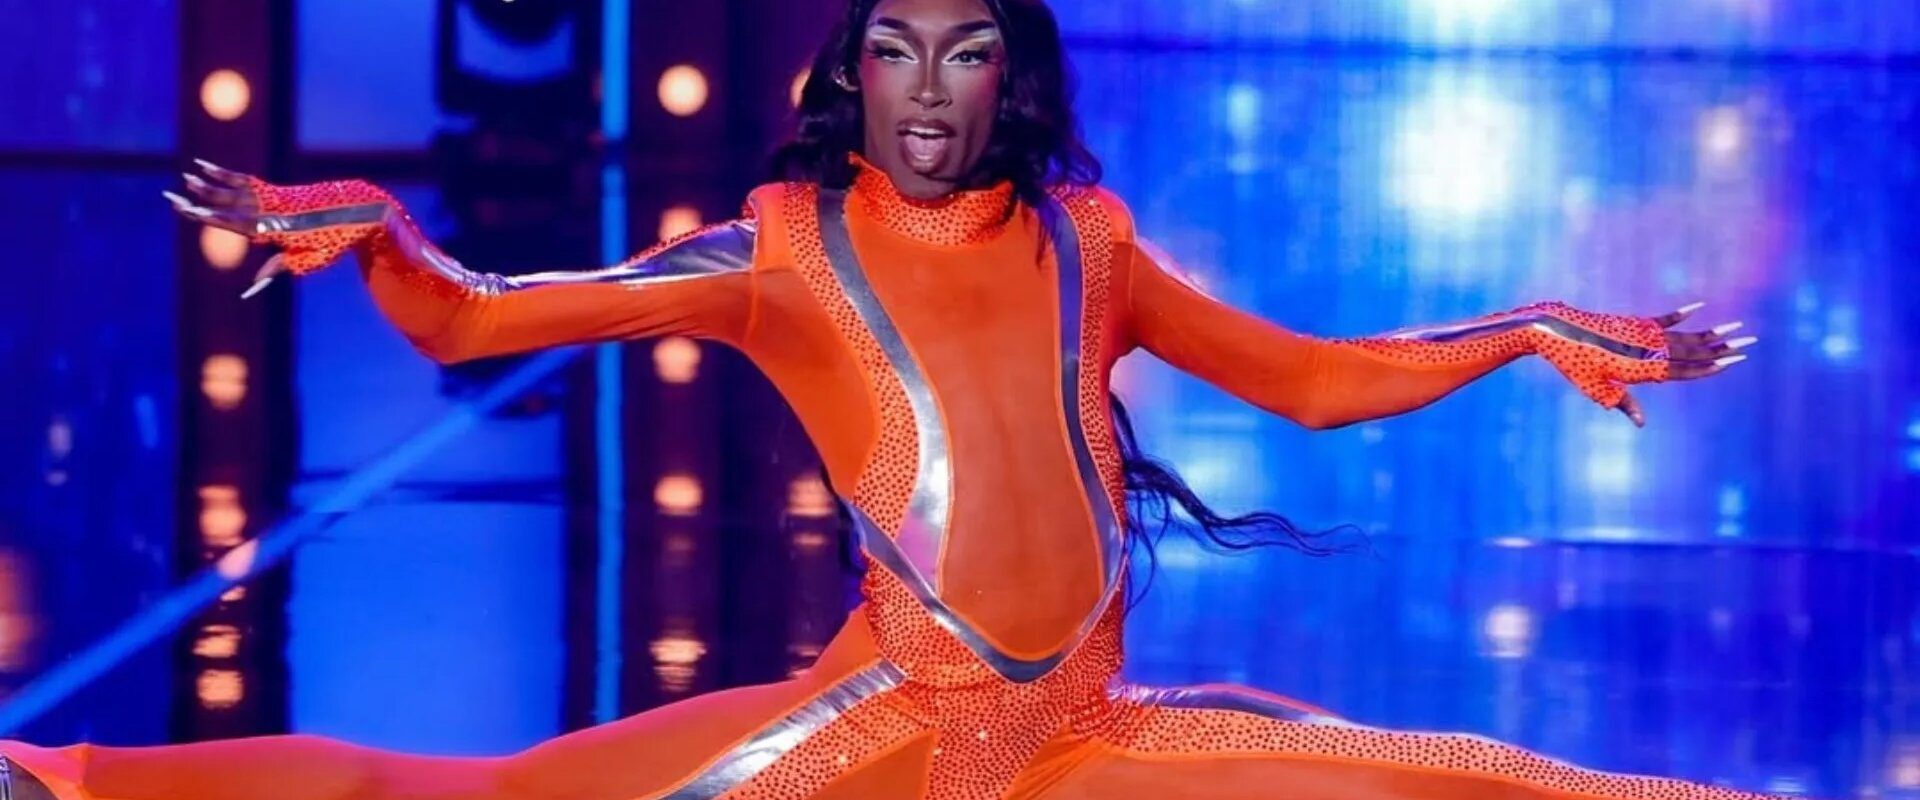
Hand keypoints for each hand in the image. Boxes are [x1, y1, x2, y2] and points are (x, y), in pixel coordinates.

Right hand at [165, 160, 393, 293]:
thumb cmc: (333, 242)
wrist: (357, 212)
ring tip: (186, 176)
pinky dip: (226, 174)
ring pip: (234, 189)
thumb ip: (277, 268)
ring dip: (209, 184)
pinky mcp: (277, 190)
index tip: (186, 212)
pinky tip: (208, 167)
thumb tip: (253, 286)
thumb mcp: (307, 261)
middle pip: (226, 204)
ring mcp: (273, 197)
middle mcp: (269, 210)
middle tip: (169, 196)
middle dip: (198, 201)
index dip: (207, 217)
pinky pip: (246, 181)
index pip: (232, 223)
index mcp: (272, 228)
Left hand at [1533, 301, 1752, 427]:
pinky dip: (1681, 314)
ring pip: (1684, 335)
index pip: (1685, 371)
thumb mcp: (1597, 390)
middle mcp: (1649, 350)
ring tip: (1736, 327)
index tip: (1734, 361)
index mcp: (1644, 370)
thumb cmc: (1574, 365)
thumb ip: (1623, 403)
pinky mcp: (1634, 322)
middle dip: (1724, 347)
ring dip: (1711, 332)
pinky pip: (1663, 319)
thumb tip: (1642, 423)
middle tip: (1751, 342)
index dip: (1711, 367)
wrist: (1556, 332)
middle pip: (1694, 351)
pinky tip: (1699, 308)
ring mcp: (1643, 334)